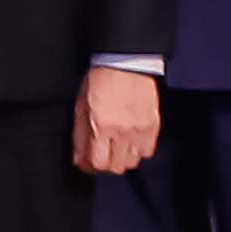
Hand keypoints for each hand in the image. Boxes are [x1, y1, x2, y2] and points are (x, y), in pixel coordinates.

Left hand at [73, 63, 161, 177]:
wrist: (125, 64)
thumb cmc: (101, 79)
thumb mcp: (81, 105)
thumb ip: (79, 134)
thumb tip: (78, 158)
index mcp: (101, 125)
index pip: (97, 163)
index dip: (89, 166)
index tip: (86, 162)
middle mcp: (122, 131)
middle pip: (114, 167)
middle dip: (103, 164)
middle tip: (98, 154)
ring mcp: (139, 130)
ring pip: (131, 163)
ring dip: (120, 159)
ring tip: (113, 148)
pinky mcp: (152, 127)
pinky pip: (146, 152)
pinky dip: (137, 151)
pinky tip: (129, 141)